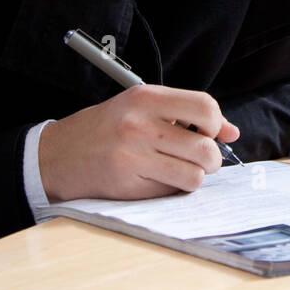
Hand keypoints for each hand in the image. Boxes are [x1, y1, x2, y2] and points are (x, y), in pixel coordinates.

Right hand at [37, 84, 241, 202]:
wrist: (57, 155)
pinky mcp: (127, 184)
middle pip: (205, 148)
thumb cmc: (106, 129)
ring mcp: (132, 156)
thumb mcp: (141, 108)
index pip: (204, 107)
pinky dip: (173, 188)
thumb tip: (232, 132)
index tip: (212, 132)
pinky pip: (172, 191)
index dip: (217, 123)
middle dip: (212, 158)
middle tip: (201, 158)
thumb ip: (187, 115)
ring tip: (180, 170)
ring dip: (195, 176)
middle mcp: (139, 125)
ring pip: (194, 175)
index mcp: (144, 98)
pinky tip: (157, 178)